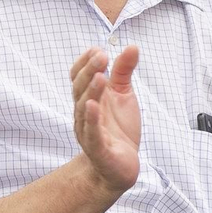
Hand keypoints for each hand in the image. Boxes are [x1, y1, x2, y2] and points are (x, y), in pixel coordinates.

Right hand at [71, 46, 141, 195]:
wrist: (121, 166)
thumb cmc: (118, 129)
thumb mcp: (124, 95)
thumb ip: (124, 72)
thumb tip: (132, 46)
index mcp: (89, 99)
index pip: (79, 77)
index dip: (85, 63)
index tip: (98, 49)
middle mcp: (84, 114)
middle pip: (80, 89)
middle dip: (89, 71)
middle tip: (101, 56)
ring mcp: (88, 131)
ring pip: (84, 109)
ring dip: (91, 91)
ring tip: (100, 76)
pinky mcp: (98, 149)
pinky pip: (91, 133)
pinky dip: (91, 119)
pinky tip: (93, 106)